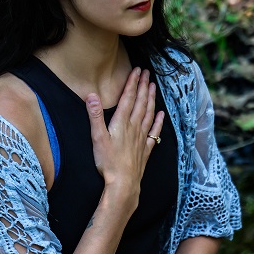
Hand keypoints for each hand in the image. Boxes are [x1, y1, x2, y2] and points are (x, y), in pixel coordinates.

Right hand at [86, 68, 164, 201]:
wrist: (123, 183)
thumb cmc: (108, 162)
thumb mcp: (97, 137)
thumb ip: (95, 116)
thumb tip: (91, 96)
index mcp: (122, 122)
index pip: (128, 98)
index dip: (133, 83)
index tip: (137, 71)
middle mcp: (134, 127)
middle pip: (141, 103)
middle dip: (143, 87)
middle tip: (147, 73)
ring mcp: (142, 138)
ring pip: (148, 114)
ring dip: (151, 99)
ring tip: (153, 87)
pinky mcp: (145, 149)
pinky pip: (154, 132)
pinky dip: (158, 121)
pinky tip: (161, 115)